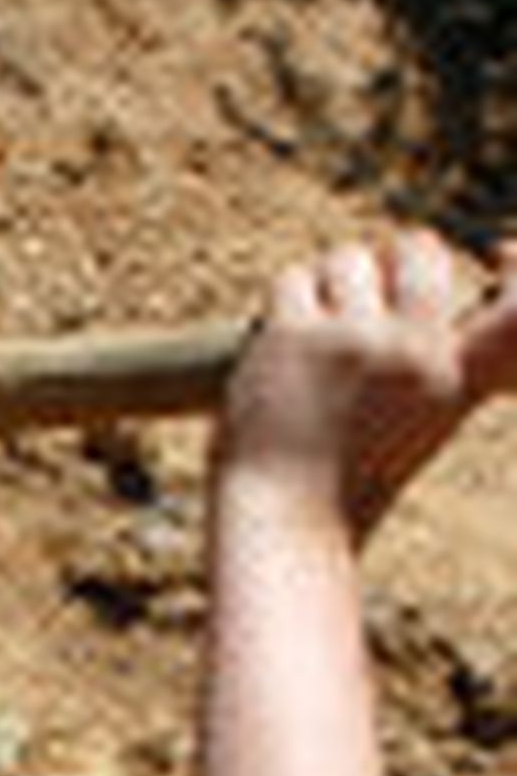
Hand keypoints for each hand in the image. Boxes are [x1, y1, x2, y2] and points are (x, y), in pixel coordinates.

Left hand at [219, 231, 516, 540]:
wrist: (281, 525)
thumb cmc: (350, 485)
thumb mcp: (424, 424)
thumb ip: (444, 366)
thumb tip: (464, 289)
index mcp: (457, 374)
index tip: (501, 254)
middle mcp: (413, 350)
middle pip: (415, 250)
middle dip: (389, 261)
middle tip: (363, 299)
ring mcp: (351, 340)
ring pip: (347, 258)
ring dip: (328, 283)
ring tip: (316, 329)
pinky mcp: (291, 338)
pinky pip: (292, 279)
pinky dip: (284, 300)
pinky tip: (280, 337)